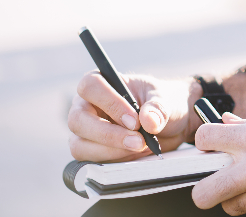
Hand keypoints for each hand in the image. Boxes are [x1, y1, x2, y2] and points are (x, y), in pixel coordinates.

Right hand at [68, 72, 197, 161]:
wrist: (168, 124)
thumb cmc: (160, 103)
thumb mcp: (165, 99)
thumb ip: (158, 108)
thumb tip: (149, 121)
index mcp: (101, 82)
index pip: (91, 86)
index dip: (110, 103)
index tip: (135, 121)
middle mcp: (85, 105)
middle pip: (78, 120)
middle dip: (109, 134)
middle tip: (139, 141)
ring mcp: (84, 131)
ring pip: (81, 146)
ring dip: (113, 151)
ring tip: (142, 147)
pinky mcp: (90, 152)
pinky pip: (91, 162)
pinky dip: (115, 162)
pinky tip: (136, 154)